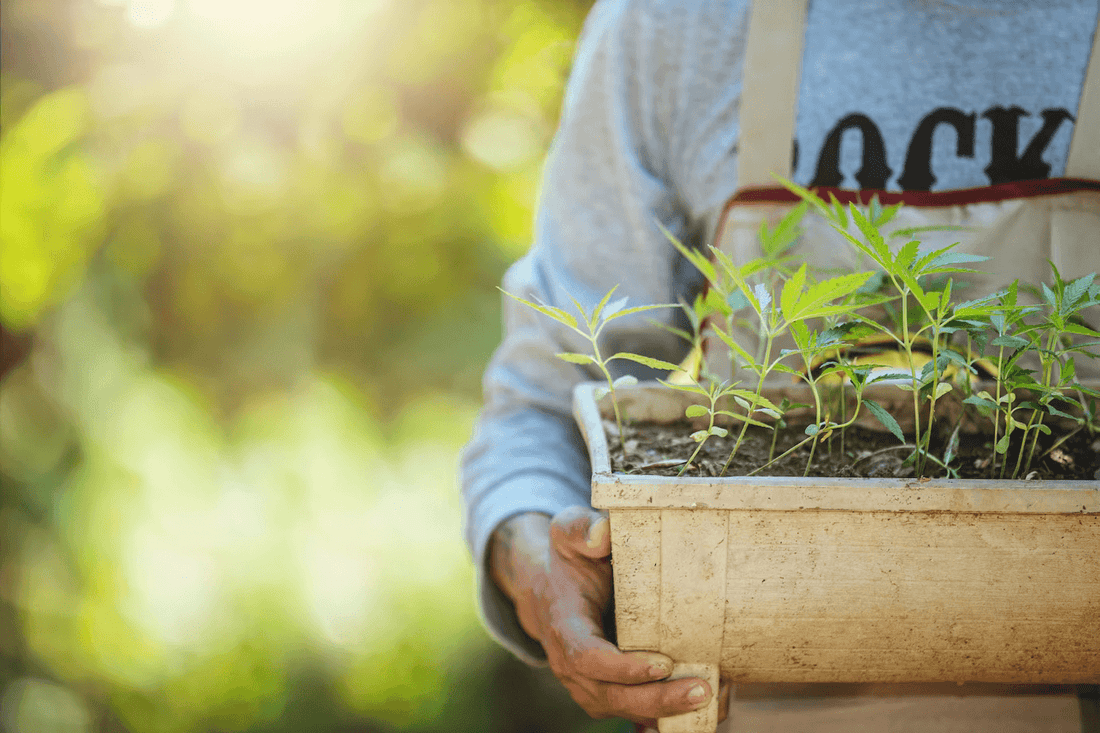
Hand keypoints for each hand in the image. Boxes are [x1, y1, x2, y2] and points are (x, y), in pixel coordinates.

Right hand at [489, 507, 726, 726]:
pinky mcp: (606, 692)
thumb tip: (604, 536)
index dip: (623, 667)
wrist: (551, 590)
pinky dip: (668, 713)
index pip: (588, 657)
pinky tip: (706, 705)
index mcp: (565, 626)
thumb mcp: (568, 532)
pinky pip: (634, 711)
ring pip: (624, 709)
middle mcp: (570, 665)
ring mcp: (586, 684)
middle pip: (611, 695)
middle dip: (656, 698)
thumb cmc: (570, 559)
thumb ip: (582, 529)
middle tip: (701, 689)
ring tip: (712, 697)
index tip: (663, 662)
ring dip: (667, 709)